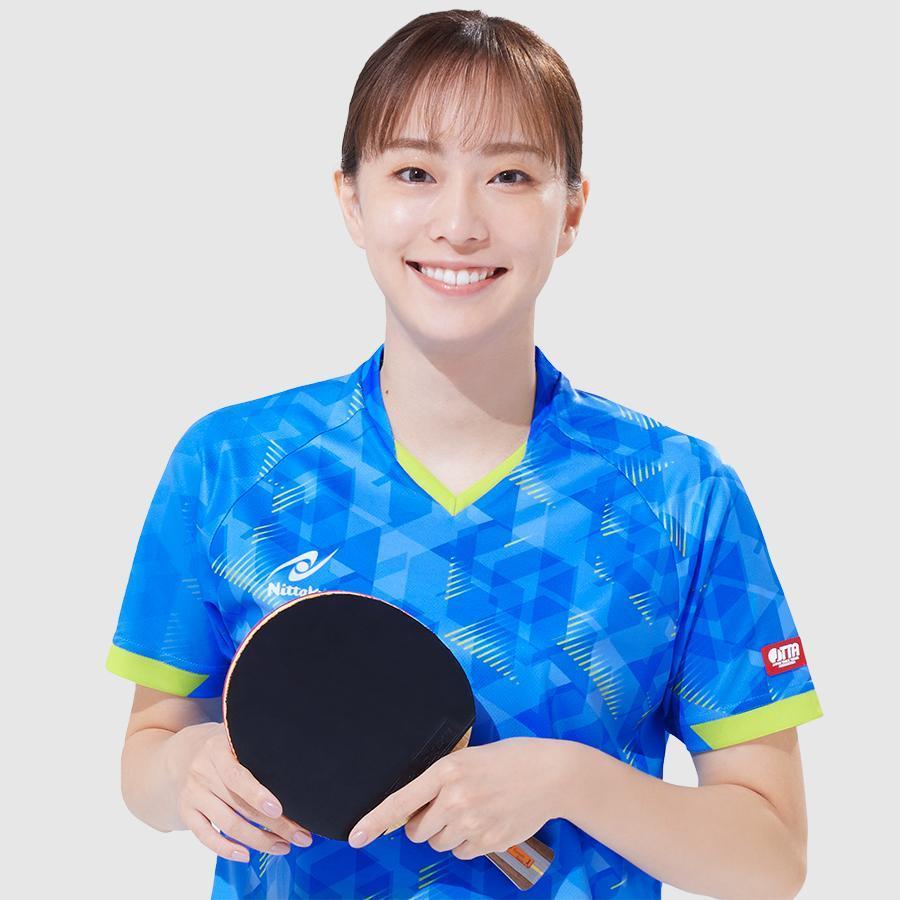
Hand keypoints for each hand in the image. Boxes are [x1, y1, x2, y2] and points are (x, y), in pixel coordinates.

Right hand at [169, 721, 313, 862]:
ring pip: (228, 824)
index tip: (279, 809)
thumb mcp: (237, 738)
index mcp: (217, 749)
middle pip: (240, 805)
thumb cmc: (226, 747)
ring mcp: (192, 793)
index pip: (237, 776)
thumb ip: (258, 751)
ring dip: (259, 840)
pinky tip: (247, 856)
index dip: (257, 795)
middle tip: (300, 836)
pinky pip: (205, 837)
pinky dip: (226, 849)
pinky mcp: (187, 812)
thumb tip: (296, 778)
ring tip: (283, 846)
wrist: (187, 752)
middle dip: (274, 824)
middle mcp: (202, 771)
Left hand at [348, 737, 562, 859]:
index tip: (356, 837)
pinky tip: (486, 822)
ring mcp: (473, 823)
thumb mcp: (468, 758)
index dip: (374, 822)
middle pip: (417, 831)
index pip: (401, 801)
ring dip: (447, 834)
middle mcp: (456, 798)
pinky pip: (462, 853)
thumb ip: (440, 781)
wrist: (551, 773)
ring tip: (473, 810)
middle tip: (449, 806)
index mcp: (447, 770)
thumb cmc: (508, 759)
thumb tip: (413, 810)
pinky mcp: (489, 842)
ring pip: (439, 844)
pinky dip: (468, 843)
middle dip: (426, 824)